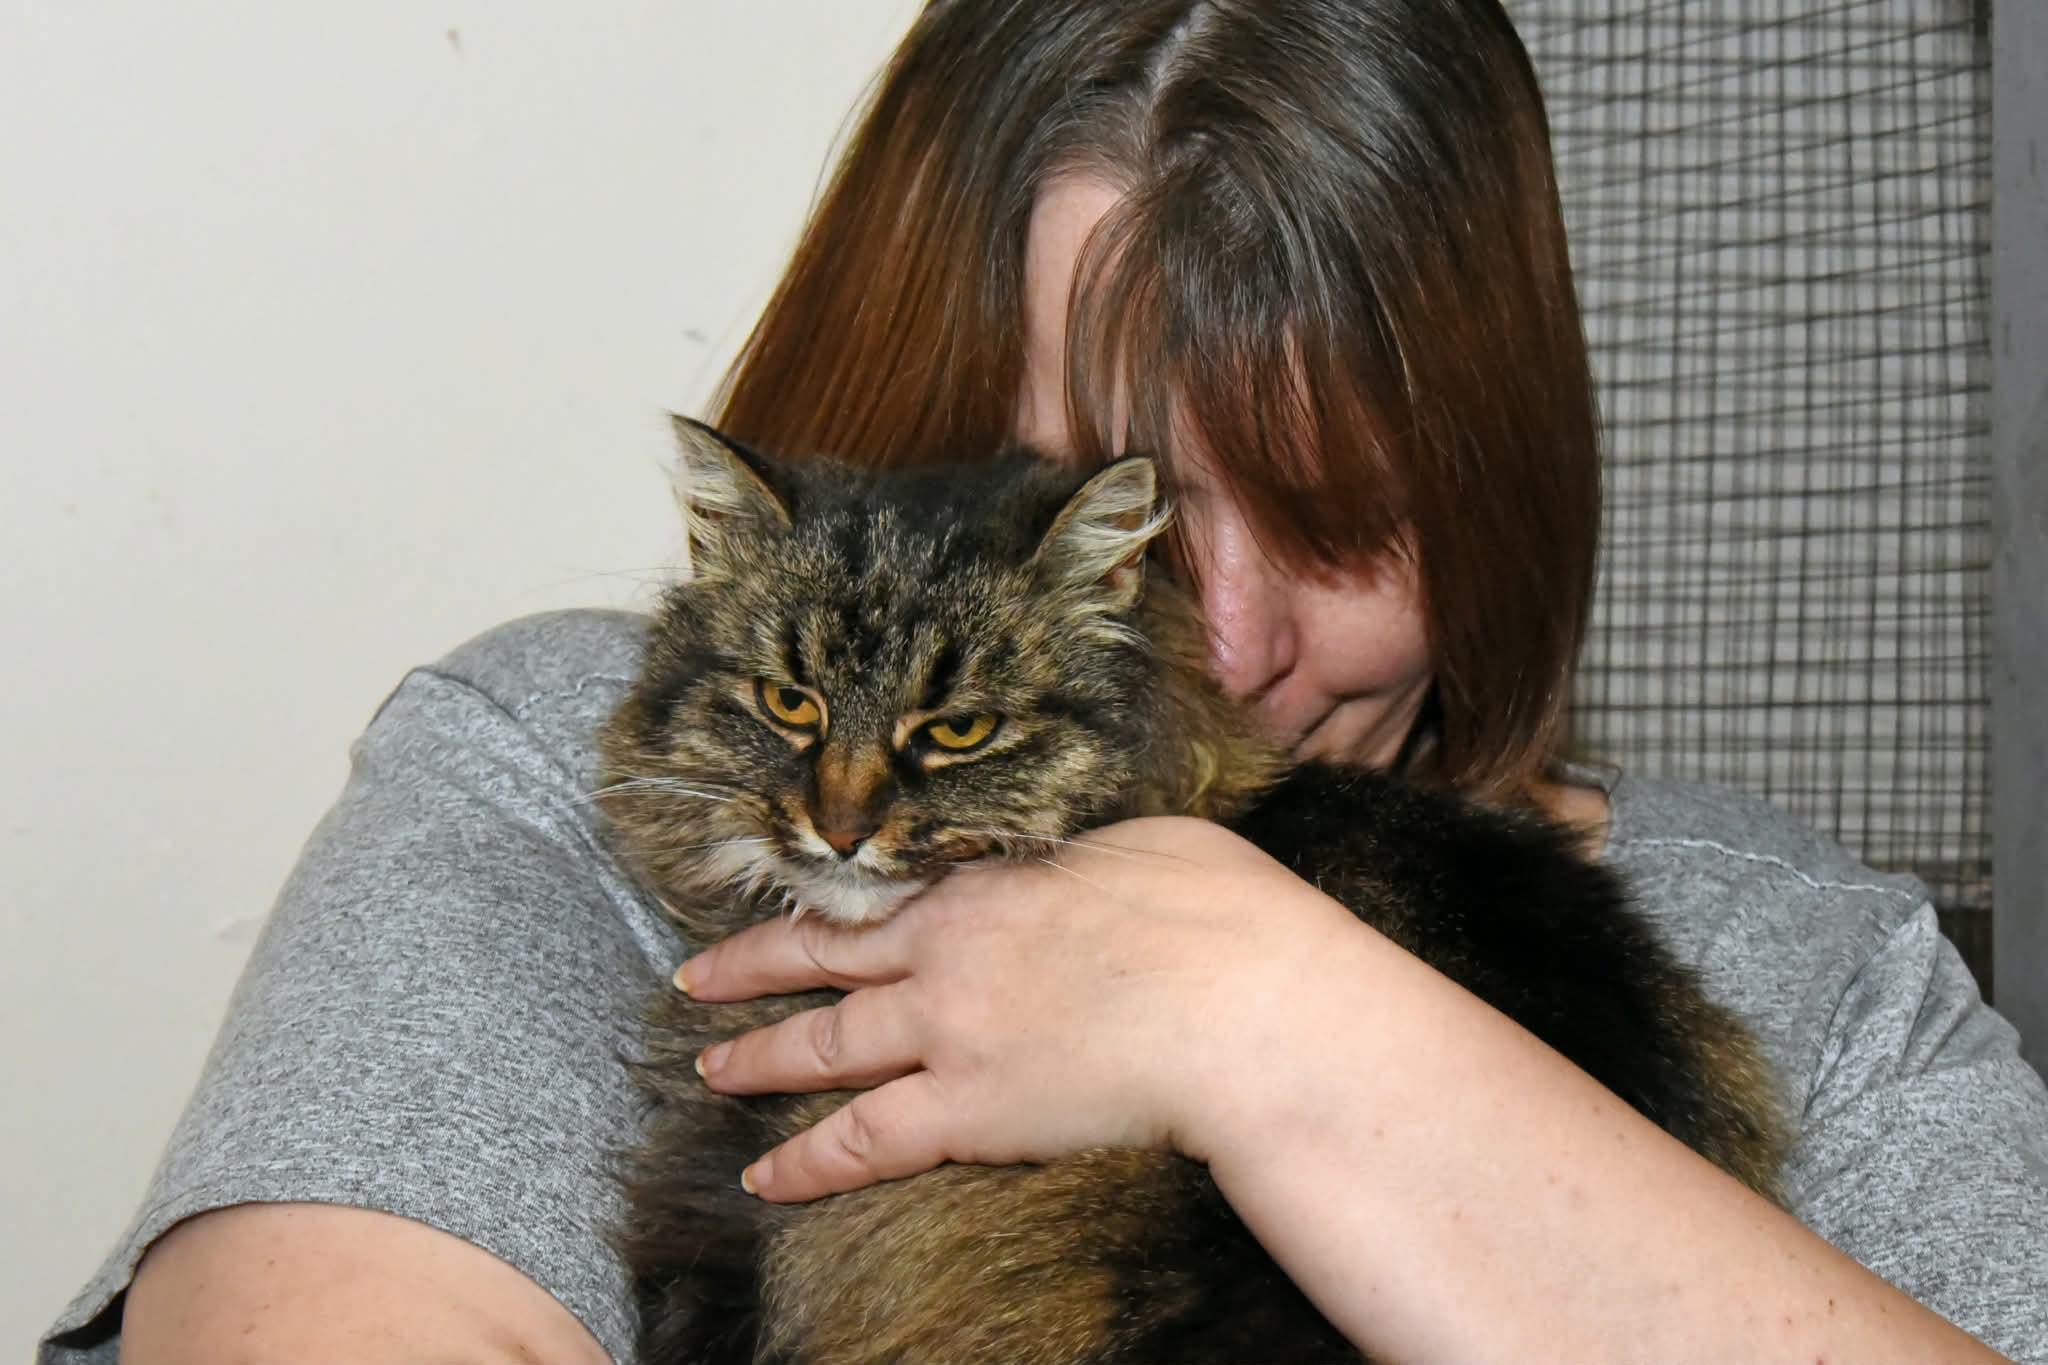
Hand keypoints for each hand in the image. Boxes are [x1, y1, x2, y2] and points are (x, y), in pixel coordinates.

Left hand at [676, 815, 1362, 1202]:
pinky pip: (862, 1143)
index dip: (830, 900)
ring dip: (761, 1058)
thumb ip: (1085, 858)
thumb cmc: (1221, 915)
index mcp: (990, 881)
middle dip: (753, 970)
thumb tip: (1082, 866)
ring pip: (826, 1047)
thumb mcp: (1148, 846)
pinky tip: (764, 1178)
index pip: (886, 889)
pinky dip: (806, 1163)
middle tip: (695, 981)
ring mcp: (947, 1033)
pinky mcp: (967, 1112)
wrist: (1243, 1005)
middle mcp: (946, 952)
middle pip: (825, 959)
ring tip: (713, 1072)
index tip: (790, 903)